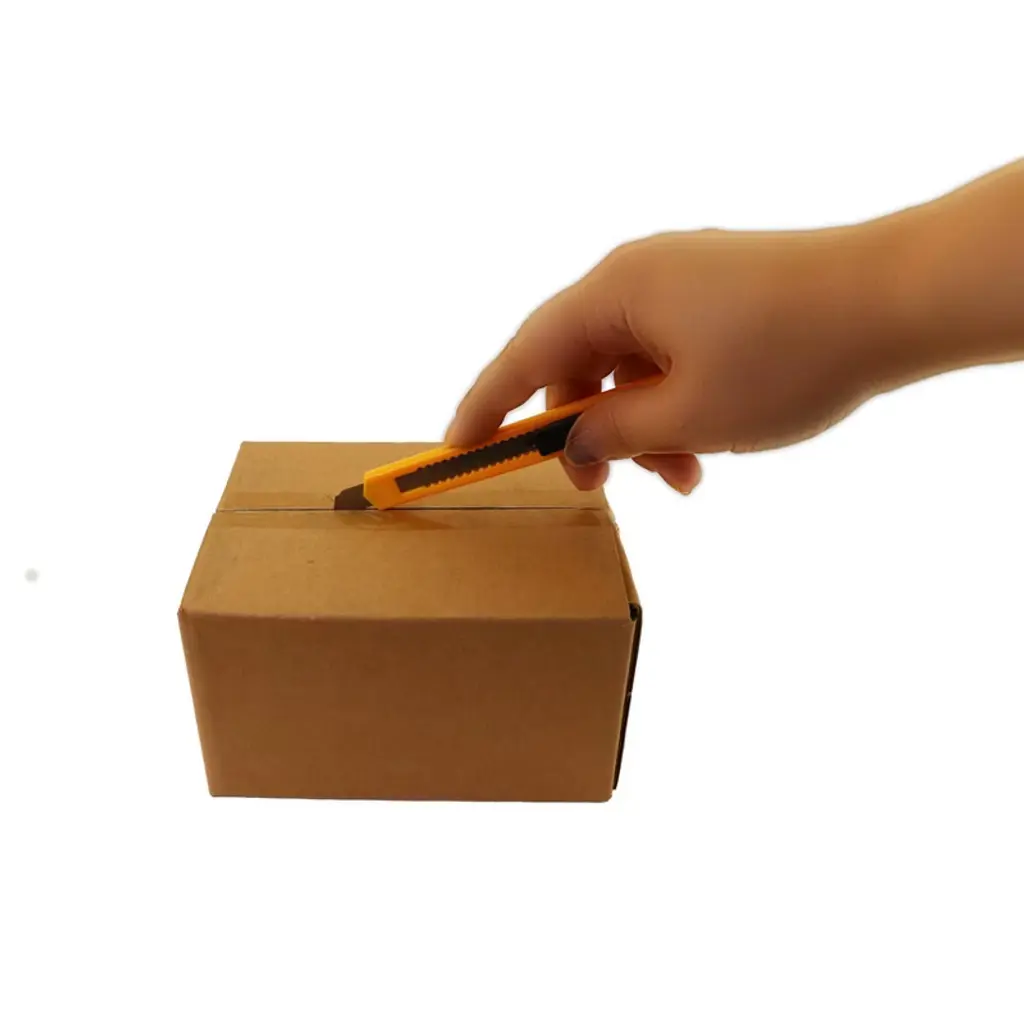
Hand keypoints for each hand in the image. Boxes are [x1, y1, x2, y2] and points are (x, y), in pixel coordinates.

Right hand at [445, 227, 888, 492]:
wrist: (893, 301)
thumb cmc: (787, 357)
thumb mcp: (686, 415)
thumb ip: (612, 435)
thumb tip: (572, 443)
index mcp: (613, 292)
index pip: (524, 356)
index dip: (485, 407)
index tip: (454, 449)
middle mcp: (636, 276)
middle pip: (575, 362)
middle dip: (583, 433)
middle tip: (597, 490)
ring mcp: (679, 280)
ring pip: (627, 367)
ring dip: (640, 429)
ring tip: (683, 479)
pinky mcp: (715, 294)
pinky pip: (667, 356)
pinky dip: (672, 405)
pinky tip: (706, 448)